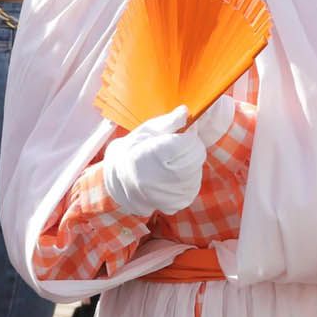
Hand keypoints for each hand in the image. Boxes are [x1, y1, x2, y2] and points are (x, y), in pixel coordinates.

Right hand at [102, 104, 219, 215]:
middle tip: (177, 146)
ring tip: (172, 161)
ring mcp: (167, 195)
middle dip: (191, 147)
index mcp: (149, 156)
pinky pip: (193, 186)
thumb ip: (169, 121)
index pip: (188, 141)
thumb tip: (186, 111)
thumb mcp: (147, 130)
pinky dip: (189, 177)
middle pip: (196, 156)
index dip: (187, 133)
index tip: (180, 131)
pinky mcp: (174, 205)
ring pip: (197, 170)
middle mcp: (157, 179)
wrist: (119, 180)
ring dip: (191, 162)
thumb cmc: (134, 149)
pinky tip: (174, 174)